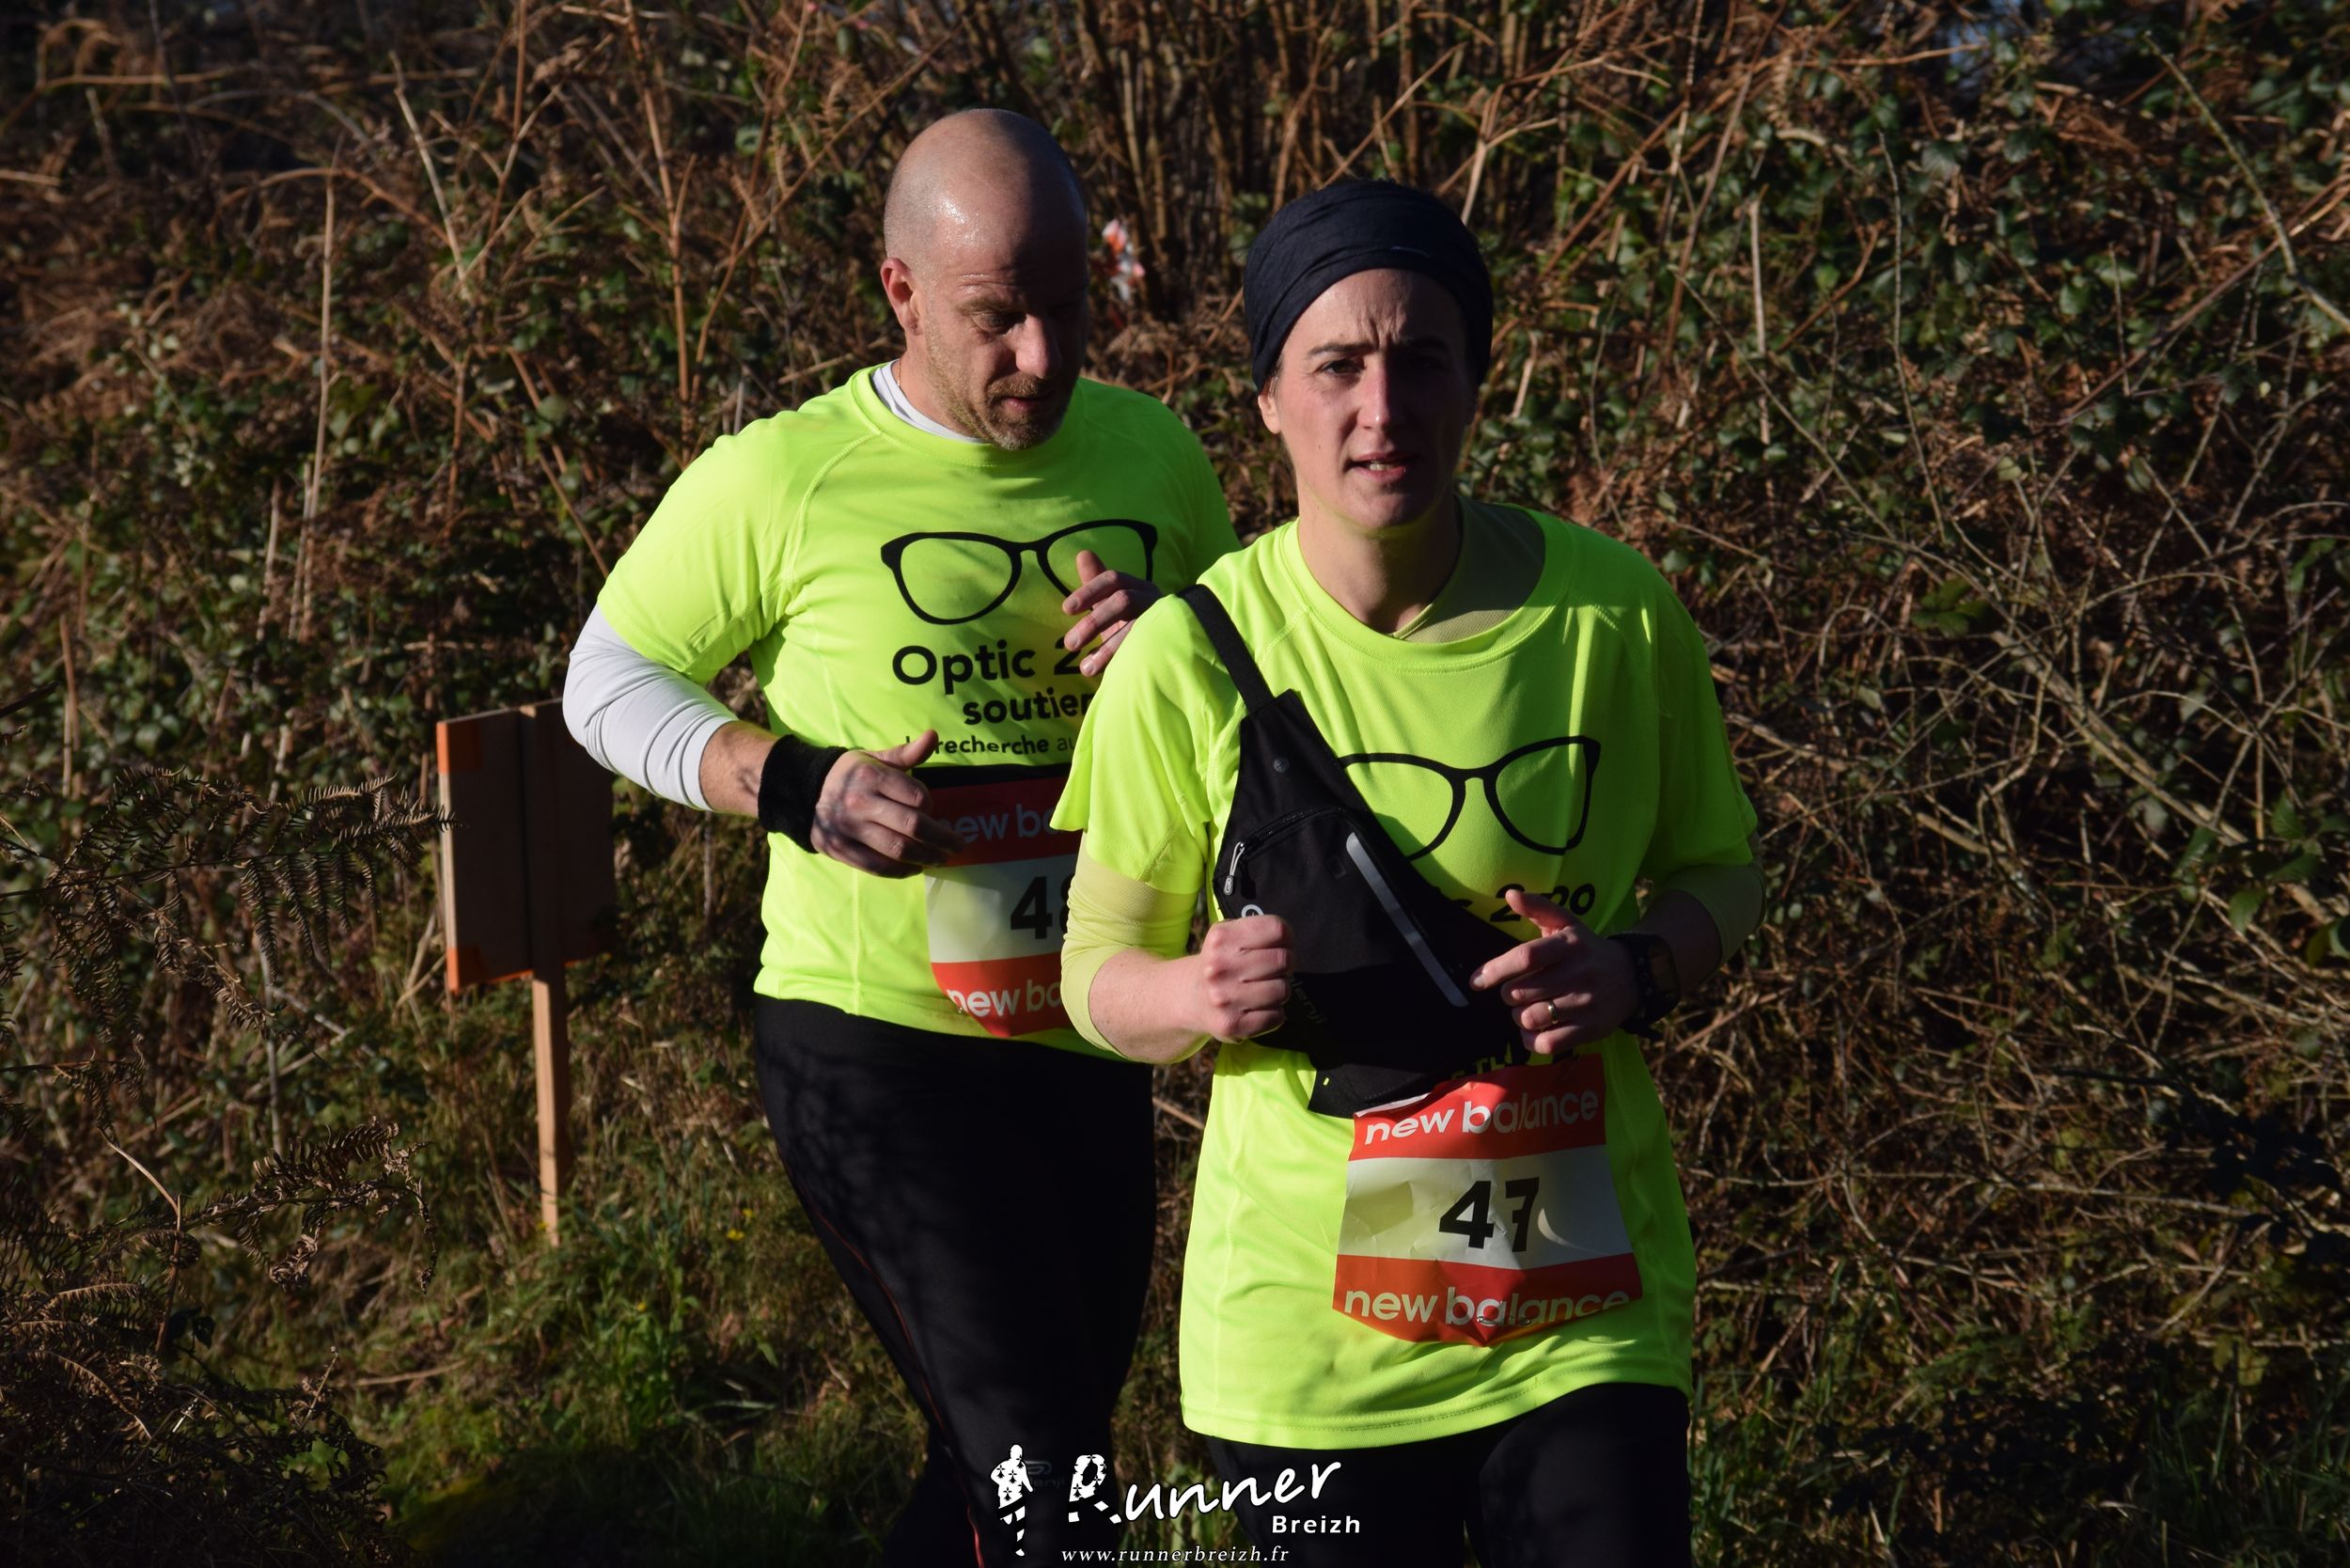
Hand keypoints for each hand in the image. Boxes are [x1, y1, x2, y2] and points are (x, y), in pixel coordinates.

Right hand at [808, 729, 968, 877]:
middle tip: (958, 846)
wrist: (802, 791)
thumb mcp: (875, 758)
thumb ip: (906, 753)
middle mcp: (861, 802)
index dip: (931, 806)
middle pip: (912, 826)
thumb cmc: (849, 774)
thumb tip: (933, 736)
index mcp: (871, 776)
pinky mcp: (842, 850)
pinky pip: (877, 866)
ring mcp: (851, 829)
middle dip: (941, 839)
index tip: (933, 810)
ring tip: (941, 859)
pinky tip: (914, 868)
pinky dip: (901, 871)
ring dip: (926, 857)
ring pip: (898, 849)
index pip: (917, 796)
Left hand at [1060, 548, 1157, 677]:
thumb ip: (1097, 587)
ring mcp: (1165, 621)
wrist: (1169, 651)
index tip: (1066, 610)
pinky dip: (1127, 660)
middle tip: (1069, 644)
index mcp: (1138, 587)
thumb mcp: (1112, 606)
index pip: (1113, 579)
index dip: (1089, 592)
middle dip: (1094, 622)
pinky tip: (1110, 674)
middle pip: (1123, 601)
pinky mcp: (1172, 643)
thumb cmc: (1134, 625)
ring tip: (1085, 668)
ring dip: (1109, 648)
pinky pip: (1149, 649)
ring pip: (1137, 627)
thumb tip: (1083, 553)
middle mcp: (1154, 599)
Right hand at [1186, 914, 1291, 1042]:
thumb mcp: (1228, 936)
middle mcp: (1220, 967)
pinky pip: (1277, 1016)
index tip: (1279, 945)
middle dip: (1284, 965)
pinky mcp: (1232, 1024)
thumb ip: (1258, 932)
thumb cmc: (1220, 963)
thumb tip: (1289, 944)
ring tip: (1263, 989)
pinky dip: (1273, 1013)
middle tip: (1272, 970)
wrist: (1189, 997)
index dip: (1285, 938)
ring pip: (1283, 990)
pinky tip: (1257, 1008)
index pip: (1277, 929)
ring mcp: (1225, 998)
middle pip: (1283, 960)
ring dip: (1279, 991)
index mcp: (1222, 938)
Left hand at [1469, 888, 1637, 1053]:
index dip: (1496, 969)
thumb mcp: (1567, 923)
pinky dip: (1531, 1041)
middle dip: (1508, 995)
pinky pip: (1549, 1044)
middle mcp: (1579, 973)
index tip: (1477, 980)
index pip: (1525, 957)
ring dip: (1518, 1017)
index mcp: (1569, 945)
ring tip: (1524, 1010)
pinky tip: (1531, 1032)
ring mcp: (1586, 1003)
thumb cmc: (1587, 949)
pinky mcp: (1591, 1029)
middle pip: (1522, 991)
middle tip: (1513, 993)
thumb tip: (1509, 894)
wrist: (1633, 975)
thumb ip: (1538, 907)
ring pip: (1531, 1018)